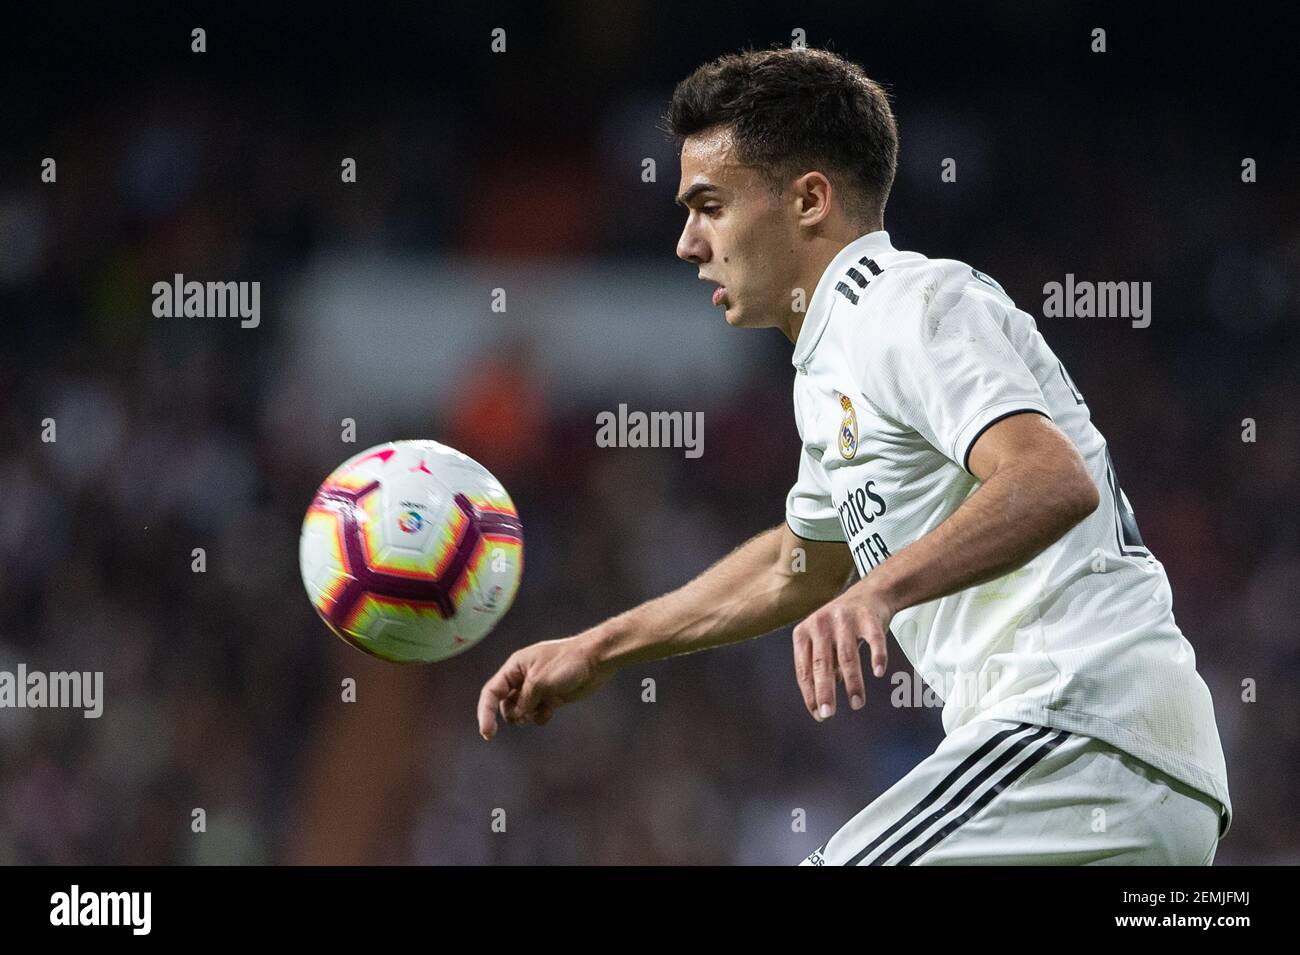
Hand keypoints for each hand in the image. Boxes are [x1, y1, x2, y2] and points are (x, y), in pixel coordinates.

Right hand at [476, 635, 612, 739]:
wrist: (596, 660)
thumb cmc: (568, 663)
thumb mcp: (540, 681)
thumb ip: (524, 700)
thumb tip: (517, 715)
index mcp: (515, 667)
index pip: (492, 692)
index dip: (486, 712)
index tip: (487, 733)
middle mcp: (523, 678)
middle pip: (505, 705)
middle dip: (514, 714)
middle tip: (526, 714)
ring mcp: (537, 688)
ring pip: (520, 711)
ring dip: (527, 716)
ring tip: (542, 710)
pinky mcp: (550, 697)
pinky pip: (535, 714)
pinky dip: (540, 717)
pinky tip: (551, 711)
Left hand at [792, 578, 893, 720]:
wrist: (869, 593)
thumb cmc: (841, 626)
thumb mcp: (822, 643)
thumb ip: (820, 669)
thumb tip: (819, 704)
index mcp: (803, 632)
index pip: (804, 669)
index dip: (810, 693)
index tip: (817, 713)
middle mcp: (820, 624)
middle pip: (821, 663)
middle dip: (824, 691)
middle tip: (828, 713)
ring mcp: (844, 619)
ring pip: (847, 656)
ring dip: (852, 683)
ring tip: (857, 703)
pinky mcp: (868, 617)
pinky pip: (874, 639)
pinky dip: (877, 656)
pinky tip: (878, 672)